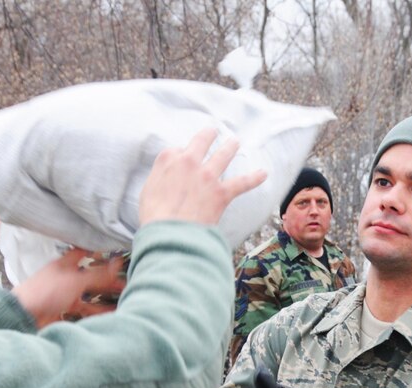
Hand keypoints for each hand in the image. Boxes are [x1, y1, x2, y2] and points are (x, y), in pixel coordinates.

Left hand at [12, 249, 125, 327]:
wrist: (23, 315)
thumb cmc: (44, 292)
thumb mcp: (75, 281)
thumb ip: (97, 274)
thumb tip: (117, 262)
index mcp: (64, 265)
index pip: (83, 252)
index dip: (97, 250)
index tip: (114, 250)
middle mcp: (65, 278)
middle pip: (90, 276)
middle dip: (107, 279)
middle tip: (126, 281)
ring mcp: (64, 295)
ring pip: (88, 294)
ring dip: (104, 297)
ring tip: (123, 299)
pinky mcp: (63, 310)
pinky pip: (84, 310)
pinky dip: (96, 312)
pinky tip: (109, 315)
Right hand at [139, 128, 267, 226]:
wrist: (170, 233)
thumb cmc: (154, 216)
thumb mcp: (148, 190)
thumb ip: (160, 176)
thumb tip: (169, 174)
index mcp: (168, 160)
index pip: (178, 151)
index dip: (181, 156)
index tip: (182, 162)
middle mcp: (189, 162)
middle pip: (202, 141)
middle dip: (209, 135)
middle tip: (213, 131)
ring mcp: (208, 176)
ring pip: (223, 155)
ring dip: (231, 147)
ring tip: (235, 142)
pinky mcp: (222, 192)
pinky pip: (242, 182)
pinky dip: (254, 178)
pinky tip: (264, 173)